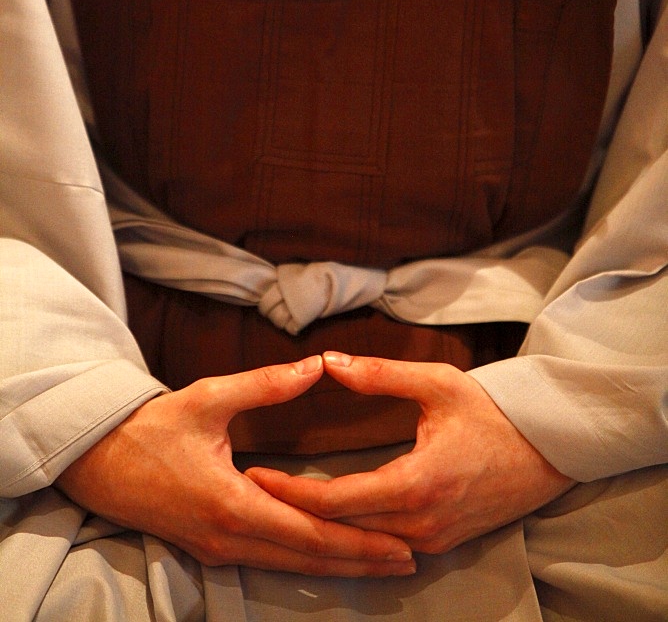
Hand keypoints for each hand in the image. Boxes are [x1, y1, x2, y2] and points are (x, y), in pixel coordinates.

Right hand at [56, 356, 414, 575]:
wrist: (98, 461)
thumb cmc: (153, 427)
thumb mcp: (210, 397)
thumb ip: (266, 384)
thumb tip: (317, 365)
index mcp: (233, 502)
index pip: (310, 531)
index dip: (358, 539)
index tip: (399, 540)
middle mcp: (229, 536)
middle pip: (307, 559)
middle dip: (360, 561)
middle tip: (408, 560)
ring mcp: (218, 548)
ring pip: (289, 565)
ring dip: (337, 566)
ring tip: (380, 563)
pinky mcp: (211, 547)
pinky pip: (269, 560)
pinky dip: (306, 561)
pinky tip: (328, 556)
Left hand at [246, 353, 573, 554]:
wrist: (549, 449)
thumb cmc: (492, 412)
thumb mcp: (436, 382)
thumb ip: (379, 373)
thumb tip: (328, 361)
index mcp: (416, 483)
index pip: (335, 500)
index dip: (290, 491)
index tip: (255, 477)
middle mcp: (421, 523)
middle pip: (340, 530)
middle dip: (292, 513)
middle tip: (250, 492)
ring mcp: (433, 539)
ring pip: (360, 544)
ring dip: (319, 526)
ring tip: (278, 504)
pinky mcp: (442, 543)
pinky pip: (384, 545)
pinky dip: (350, 533)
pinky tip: (325, 516)